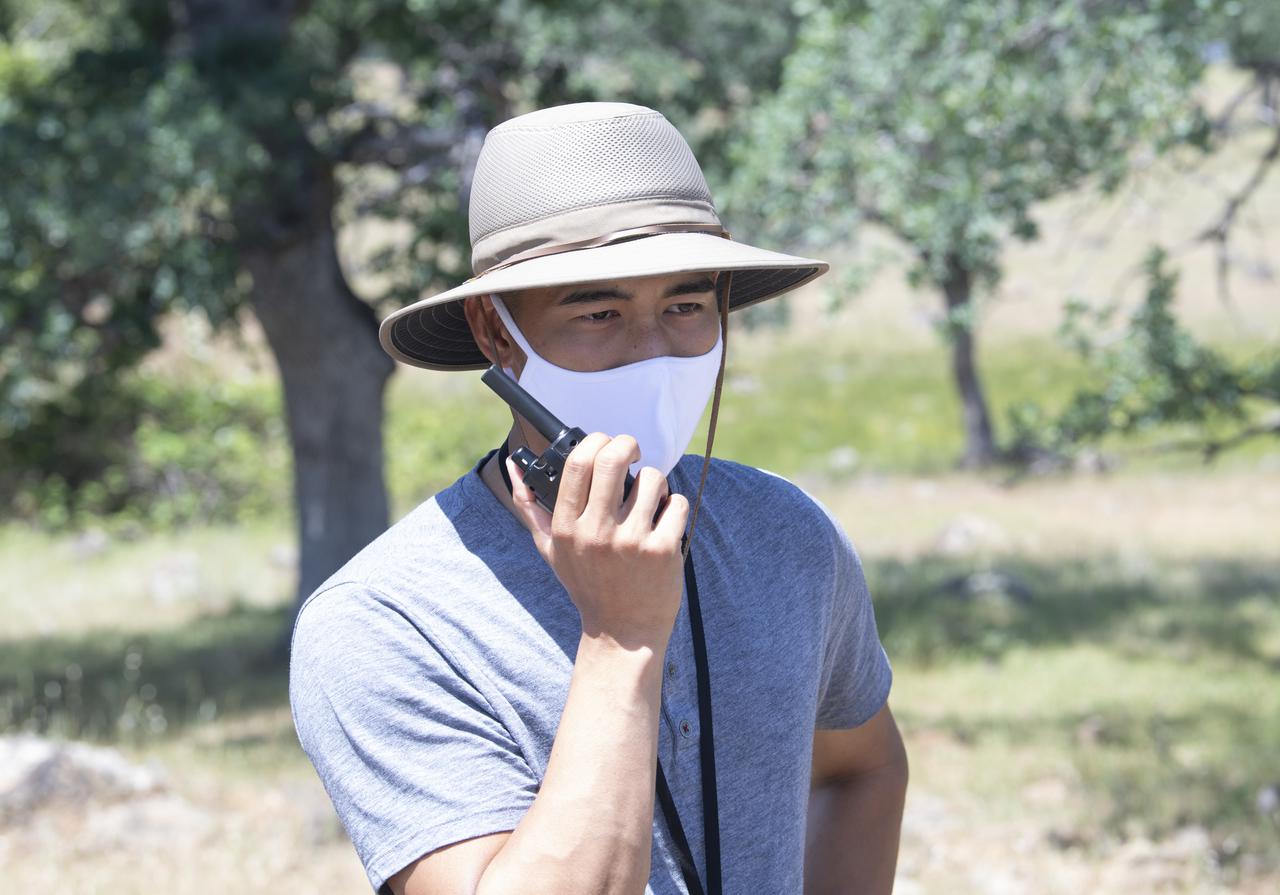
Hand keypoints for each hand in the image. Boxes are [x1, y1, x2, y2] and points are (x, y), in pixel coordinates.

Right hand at [506, 432, 688, 647]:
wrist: (623, 633)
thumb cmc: (587, 586)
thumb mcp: (550, 550)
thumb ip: (529, 507)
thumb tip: (513, 466)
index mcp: (567, 527)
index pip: (578, 463)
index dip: (596, 441)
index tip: (606, 445)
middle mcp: (596, 532)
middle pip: (614, 458)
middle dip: (628, 444)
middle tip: (633, 453)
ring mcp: (631, 542)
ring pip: (653, 479)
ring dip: (656, 483)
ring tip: (650, 500)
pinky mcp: (662, 550)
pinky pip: (677, 503)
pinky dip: (675, 507)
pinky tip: (665, 522)